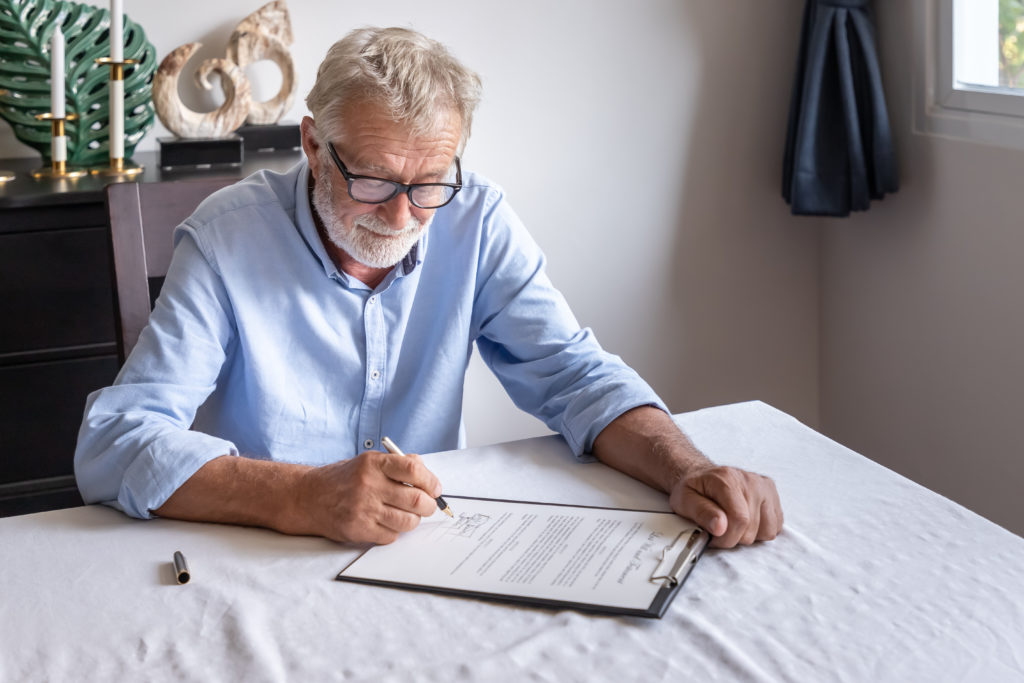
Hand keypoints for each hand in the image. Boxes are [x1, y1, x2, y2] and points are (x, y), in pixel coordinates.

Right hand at [296, 450, 441, 543]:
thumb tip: (428, 477)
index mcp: (374, 464)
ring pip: (407, 521)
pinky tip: (385, 523)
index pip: (414, 470)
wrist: (307, 497)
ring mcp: (363, 509)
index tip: (435, 489)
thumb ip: (397, 465)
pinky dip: (394, 532)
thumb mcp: (368, 462)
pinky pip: (391, 536)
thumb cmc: (343, 479)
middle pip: (417, 499)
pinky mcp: (358, 529)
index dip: (431, 481)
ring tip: (407, 515)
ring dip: (413, 521)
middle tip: (427, 506)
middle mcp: (368, 485)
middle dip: (429, 506)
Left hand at [669, 465, 782, 547]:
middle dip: (734, 537)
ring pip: (767, 531)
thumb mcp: (685, 500)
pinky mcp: (772, 493)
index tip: (713, 537)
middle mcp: (750, 480)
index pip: (740, 519)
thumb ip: (701, 513)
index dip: (726, 537)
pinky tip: (746, 521)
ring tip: (733, 524)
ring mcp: (764, 487)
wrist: (702, 475)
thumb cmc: (694, 489)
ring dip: (749, 535)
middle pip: (752, 529)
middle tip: (720, 528)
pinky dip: (761, 530)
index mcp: (727, 479)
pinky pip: (776, 526)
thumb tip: (720, 527)